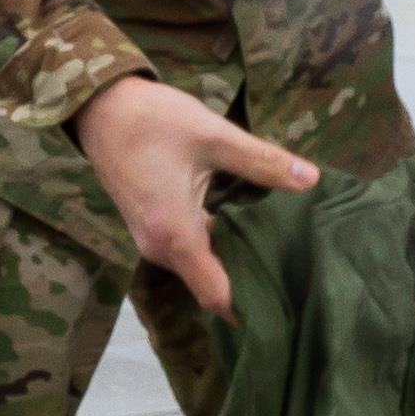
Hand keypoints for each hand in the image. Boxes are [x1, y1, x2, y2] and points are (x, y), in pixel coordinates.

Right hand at [75, 75, 317, 321]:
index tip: (288, 303)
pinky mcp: (151, 229)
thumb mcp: (213, 135)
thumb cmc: (153, 120)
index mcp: (176, 234)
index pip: (217, 295)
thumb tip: (313, 179)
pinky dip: (217, 248)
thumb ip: (262, 161)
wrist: (101, 108)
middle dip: (250, 284)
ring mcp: (152, 241)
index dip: (251, 307)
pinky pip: (189, 253)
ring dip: (234, 263)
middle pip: (211, 286)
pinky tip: (248, 231)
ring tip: (281, 253)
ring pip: (200, 269)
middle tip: (299, 274)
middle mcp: (160, 249)